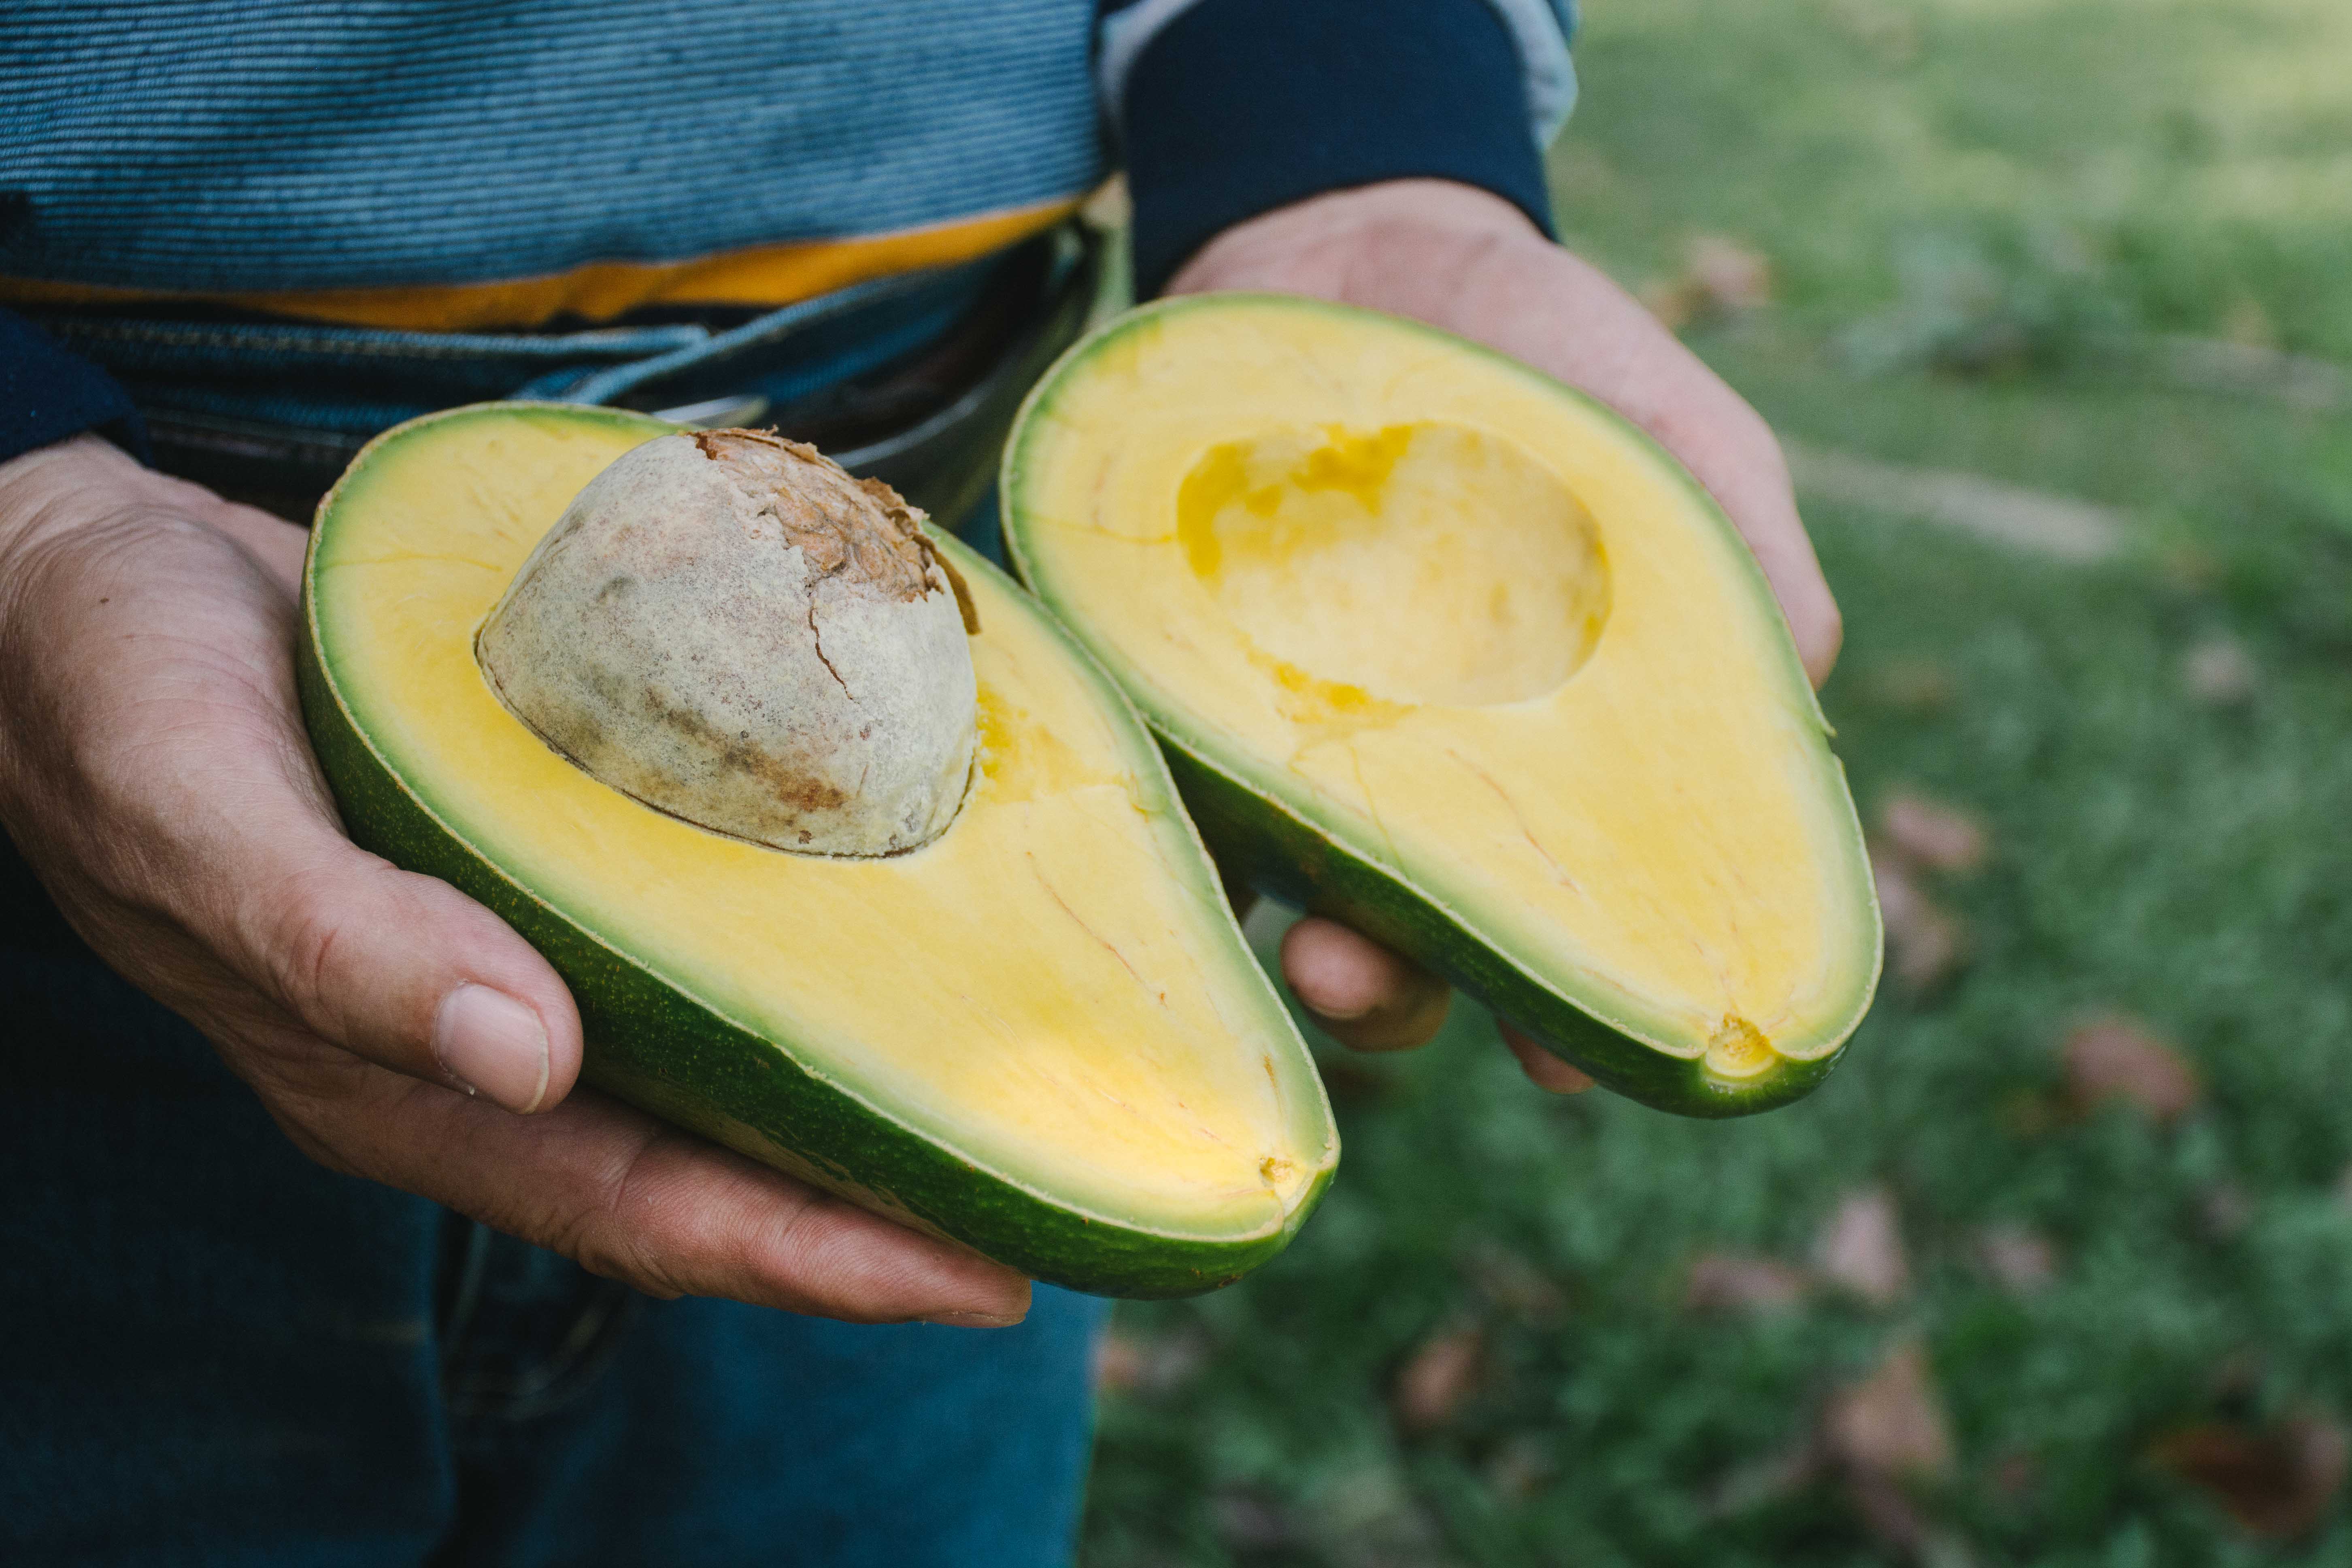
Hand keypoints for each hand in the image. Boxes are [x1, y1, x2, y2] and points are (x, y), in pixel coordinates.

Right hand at [0, 436, 1028, 1325]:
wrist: (83, 585)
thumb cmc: (118, 693)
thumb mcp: (199, 809)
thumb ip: (341, 948)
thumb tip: (526, 1064)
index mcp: (406, 1078)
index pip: (645, 1210)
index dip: (814, 1256)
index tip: (982, 1275)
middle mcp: (485, 1043)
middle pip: (718, 1160)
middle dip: (883, 1198)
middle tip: (1064, 1192)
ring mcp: (519, 954)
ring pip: (723, 1059)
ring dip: (867, 1086)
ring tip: (1025, 1087)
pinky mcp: (543, 859)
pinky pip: (697, 938)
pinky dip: (805, 951)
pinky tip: (906, 925)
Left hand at [1173, 179, 1843, 1092]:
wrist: (1362, 245)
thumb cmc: (1550, 365)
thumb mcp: (1672, 444)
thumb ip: (1740, 569)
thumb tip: (1798, 689)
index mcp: (1533, 761)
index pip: (1562, 920)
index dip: (1571, 1005)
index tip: (1568, 1062)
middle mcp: (1399, 774)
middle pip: (1401, 931)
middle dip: (1393, 988)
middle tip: (1372, 986)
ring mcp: (1272, 727)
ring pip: (1271, 875)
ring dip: (1276, 924)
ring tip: (1298, 941)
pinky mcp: (1163, 665)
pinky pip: (1149, 753)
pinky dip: (1155, 793)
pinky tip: (1164, 810)